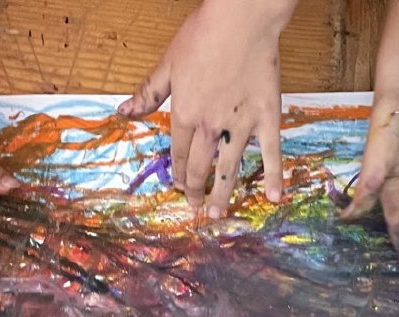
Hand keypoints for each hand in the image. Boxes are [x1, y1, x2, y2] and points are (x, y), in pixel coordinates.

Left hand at [119, 0, 294, 216]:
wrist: (242, 20)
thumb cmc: (203, 35)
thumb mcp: (168, 63)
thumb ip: (148, 92)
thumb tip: (124, 110)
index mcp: (185, 114)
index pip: (177, 153)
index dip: (176, 174)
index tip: (178, 188)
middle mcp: (210, 126)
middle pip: (199, 167)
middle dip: (194, 191)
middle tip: (195, 207)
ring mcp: (240, 125)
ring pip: (229, 169)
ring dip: (222, 195)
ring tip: (218, 215)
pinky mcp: (266, 118)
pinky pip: (271, 153)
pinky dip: (274, 176)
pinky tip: (273, 197)